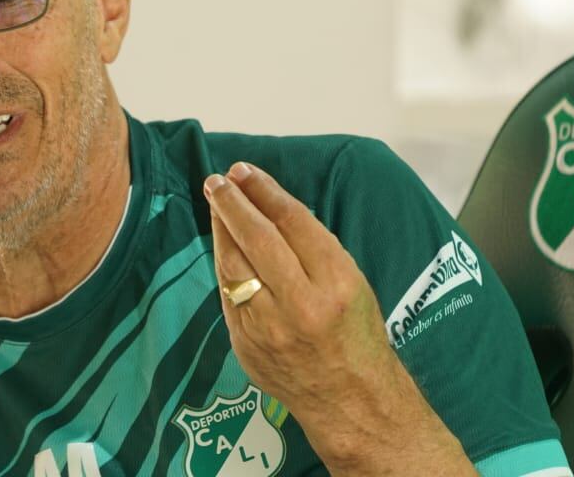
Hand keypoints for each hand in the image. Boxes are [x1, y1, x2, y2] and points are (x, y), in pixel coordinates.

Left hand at [203, 162, 428, 468]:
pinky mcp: (246, 343)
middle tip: (219, 180)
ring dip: (220, 228)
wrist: (351, 401)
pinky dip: (224, 264)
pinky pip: (228, 293)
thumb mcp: (353, 284)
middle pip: (257, 238)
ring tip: (216, 202)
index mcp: (337, 282)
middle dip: (234, 203)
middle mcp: (301, 303)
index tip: (246, 171)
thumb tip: (270, 208)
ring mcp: (268, 326)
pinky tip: (222, 244)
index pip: (292, 222)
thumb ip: (313, 250)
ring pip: (234, 264)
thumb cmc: (357, 336)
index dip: (265, 191)